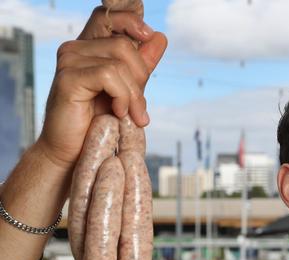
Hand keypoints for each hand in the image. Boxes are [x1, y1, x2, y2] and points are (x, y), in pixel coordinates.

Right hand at [36, 6, 166, 170]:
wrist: (75, 153)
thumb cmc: (99, 123)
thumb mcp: (127, 91)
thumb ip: (141, 65)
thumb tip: (159, 37)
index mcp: (89, 48)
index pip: (110, 15)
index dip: (132, 21)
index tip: (148, 36)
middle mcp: (75, 49)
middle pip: (124, 44)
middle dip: (141, 76)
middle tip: (139, 107)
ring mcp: (69, 61)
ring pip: (120, 61)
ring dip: (134, 93)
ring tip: (131, 115)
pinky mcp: (68, 78)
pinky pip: (109, 75)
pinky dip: (123, 97)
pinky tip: (119, 113)